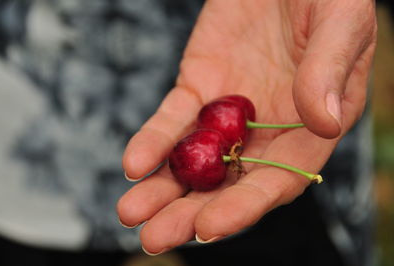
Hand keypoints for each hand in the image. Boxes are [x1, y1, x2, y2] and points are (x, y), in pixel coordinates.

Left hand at [117, 0, 376, 254]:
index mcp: (310, 128)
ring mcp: (229, 112)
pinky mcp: (199, 87)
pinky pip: (173, 120)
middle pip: (228, 182)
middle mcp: (267, 130)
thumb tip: (324, 119)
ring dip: (163, 190)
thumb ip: (329, 70)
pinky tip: (134, 165)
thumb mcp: (339, 22)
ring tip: (131, 214)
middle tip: (154, 239)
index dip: (245, 206)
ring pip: (194, 160)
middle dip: (190, 212)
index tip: (208, 227)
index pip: (278, 179)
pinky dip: (153, 142)